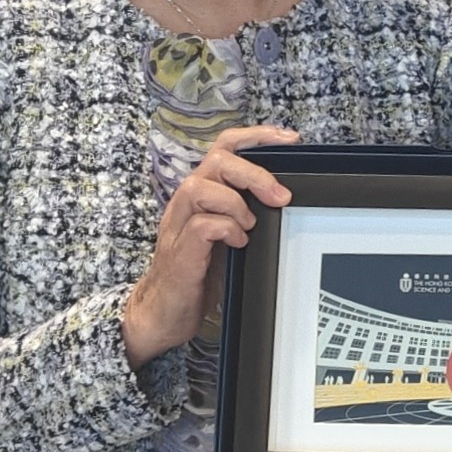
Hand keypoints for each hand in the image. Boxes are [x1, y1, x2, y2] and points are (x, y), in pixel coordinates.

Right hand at [120, 126, 297, 365]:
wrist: (162, 313)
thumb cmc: (197, 275)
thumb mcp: (228, 238)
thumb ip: (246, 215)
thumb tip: (284, 201)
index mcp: (201, 195)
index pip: (224, 149)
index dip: (256, 137)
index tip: (289, 139)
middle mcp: (186, 203)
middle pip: (216, 161)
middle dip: (254, 174)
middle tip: (279, 197)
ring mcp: (179, 226)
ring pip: (202, 186)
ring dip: (236, 202)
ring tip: (250, 225)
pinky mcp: (179, 252)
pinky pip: (203, 225)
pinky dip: (227, 230)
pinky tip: (238, 244)